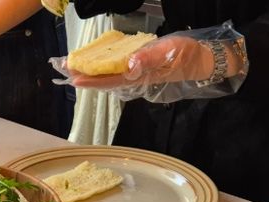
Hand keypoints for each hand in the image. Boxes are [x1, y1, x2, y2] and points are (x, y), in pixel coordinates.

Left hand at [69, 36, 213, 88]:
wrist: (204, 59)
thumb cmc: (188, 55)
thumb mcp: (170, 53)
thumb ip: (150, 59)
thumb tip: (130, 64)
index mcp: (140, 76)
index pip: (110, 81)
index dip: (92, 80)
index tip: (73, 78)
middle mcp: (136, 78)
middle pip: (105, 80)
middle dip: (85, 77)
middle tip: (64, 71)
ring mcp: (138, 74)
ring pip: (110, 76)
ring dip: (92, 72)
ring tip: (73, 67)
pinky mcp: (141, 68)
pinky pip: (118, 69)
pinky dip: (104, 67)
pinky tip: (96, 63)